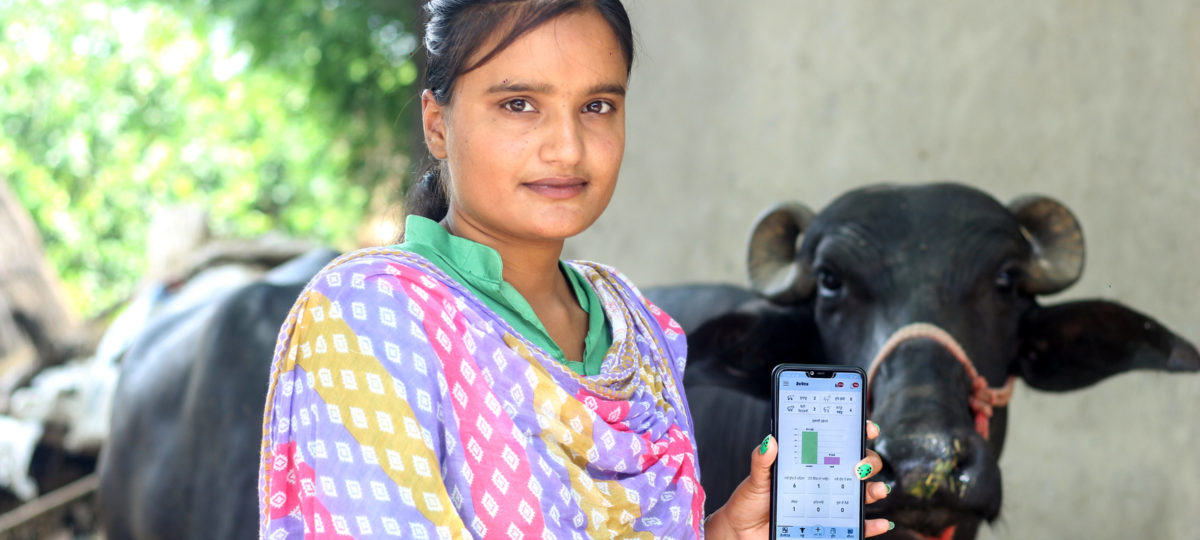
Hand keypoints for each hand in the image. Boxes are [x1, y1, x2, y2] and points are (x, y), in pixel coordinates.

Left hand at [703, 420, 891, 538]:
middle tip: (861, 465)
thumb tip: (770, 441)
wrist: (745, 531)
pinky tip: (879, 522)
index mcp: (810, 460)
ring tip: (878, 489)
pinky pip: (856, 525)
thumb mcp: (756, 478)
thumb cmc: (752, 500)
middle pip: (857, 465)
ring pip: (862, 492)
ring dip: (876, 489)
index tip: (867, 427)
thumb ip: (762, 460)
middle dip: (868, 461)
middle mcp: (825, 479)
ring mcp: (830, 501)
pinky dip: (871, 525)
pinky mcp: (831, 525)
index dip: (857, 432)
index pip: (838, 442)